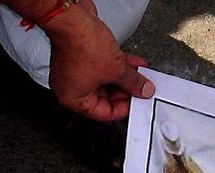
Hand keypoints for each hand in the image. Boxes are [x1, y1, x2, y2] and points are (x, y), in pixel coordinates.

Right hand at [43, 0, 153, 120]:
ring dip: (125, 76)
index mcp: (73, 98)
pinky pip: (102, 66)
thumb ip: (133, 83)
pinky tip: (133, 63)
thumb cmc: (82, 44)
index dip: (124, 107)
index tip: (138, 101)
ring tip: (141, 74)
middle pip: (106, 97)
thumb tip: (143, 90)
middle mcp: (71, 86)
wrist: (72, 17)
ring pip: (106, 80)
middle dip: (126, 90)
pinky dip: (117, 65)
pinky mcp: (81, 56)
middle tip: (142, 88)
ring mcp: (75, 71)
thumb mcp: (116, 70)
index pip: (104, 113)